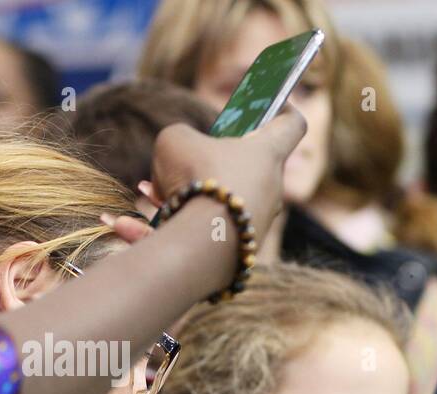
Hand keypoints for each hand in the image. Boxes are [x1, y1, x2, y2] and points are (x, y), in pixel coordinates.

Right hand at [150, 109, 304, 236]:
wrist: (204, 244)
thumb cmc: (197, 179)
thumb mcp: (176, 139)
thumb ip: (184, 139)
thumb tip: (184, 159)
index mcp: (268, 153)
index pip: (292, 124)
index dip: (284, 108)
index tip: (271, 103)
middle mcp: (272, 188)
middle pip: (250, 163)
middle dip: (215, 158)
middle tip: (187, 157)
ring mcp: (260, 221)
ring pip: (224, 197)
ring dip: (192, 192)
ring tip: (153, 189)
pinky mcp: (243, 248)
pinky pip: (211, 227)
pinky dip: (182, 221)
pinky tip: (144, 221)